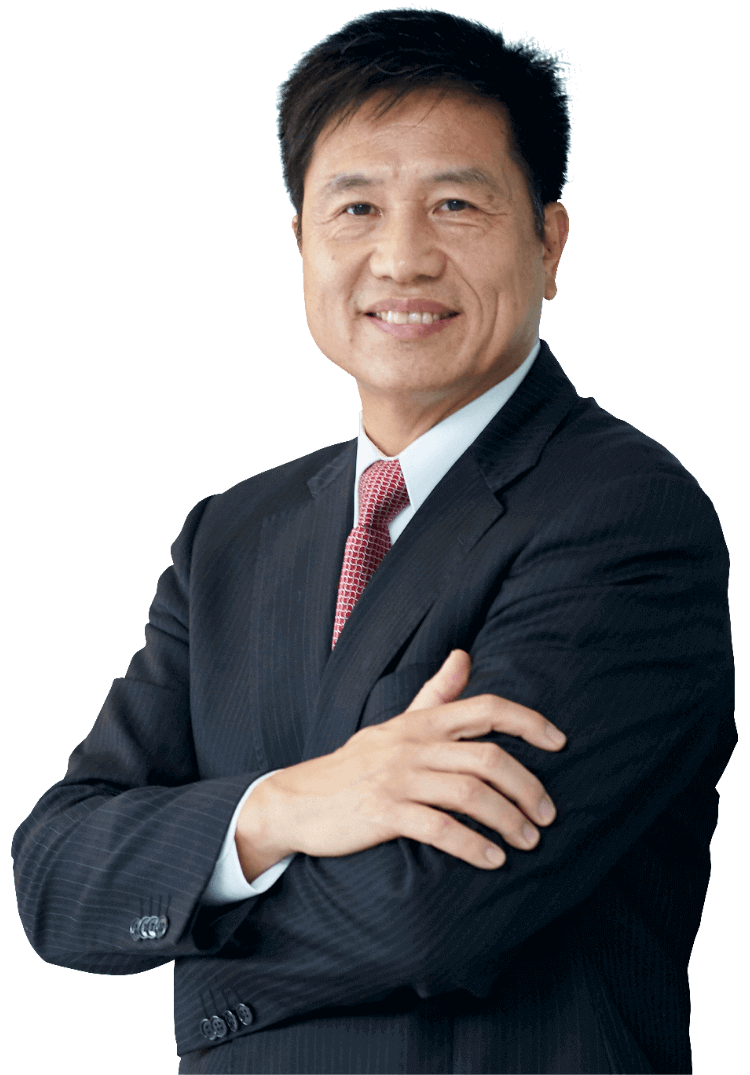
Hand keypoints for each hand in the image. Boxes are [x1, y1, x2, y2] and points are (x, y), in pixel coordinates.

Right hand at [243, 650, 564, 873]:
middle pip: (489, 757)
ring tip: (527, 841)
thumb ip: (434, 695)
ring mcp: (398, 778)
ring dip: (507, 820)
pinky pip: (439, 828)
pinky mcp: (383, 812)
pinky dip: (472, 845)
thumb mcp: (395, 725)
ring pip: (470, 794)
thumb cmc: (354, 765)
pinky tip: (492, 860)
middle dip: (527, 786)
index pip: (486, 707)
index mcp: (421, 722)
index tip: (560, 743)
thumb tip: (464, 655)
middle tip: (547, 815)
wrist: (296, 801)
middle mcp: (413, 744)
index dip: (529, 722)